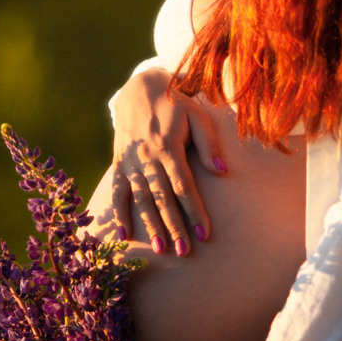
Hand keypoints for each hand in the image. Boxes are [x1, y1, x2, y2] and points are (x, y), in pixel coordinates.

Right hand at [111, 67, 226, 254]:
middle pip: (162, 198)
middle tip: (184, 251)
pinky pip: (118, 191)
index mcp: (168, 146)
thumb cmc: (176, 104)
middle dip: (173, 226)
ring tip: (161, 250)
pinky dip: (119, 213)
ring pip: (141, 199)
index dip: (194, 211)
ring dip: (151, 225)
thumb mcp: (197, 116)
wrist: (139, 89)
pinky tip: (124, 234)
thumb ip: (209, 144)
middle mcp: (147, 157)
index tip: (204, 234)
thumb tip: (223, 172)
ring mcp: (130, 161)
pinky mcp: (119, 163)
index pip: (183, 186)